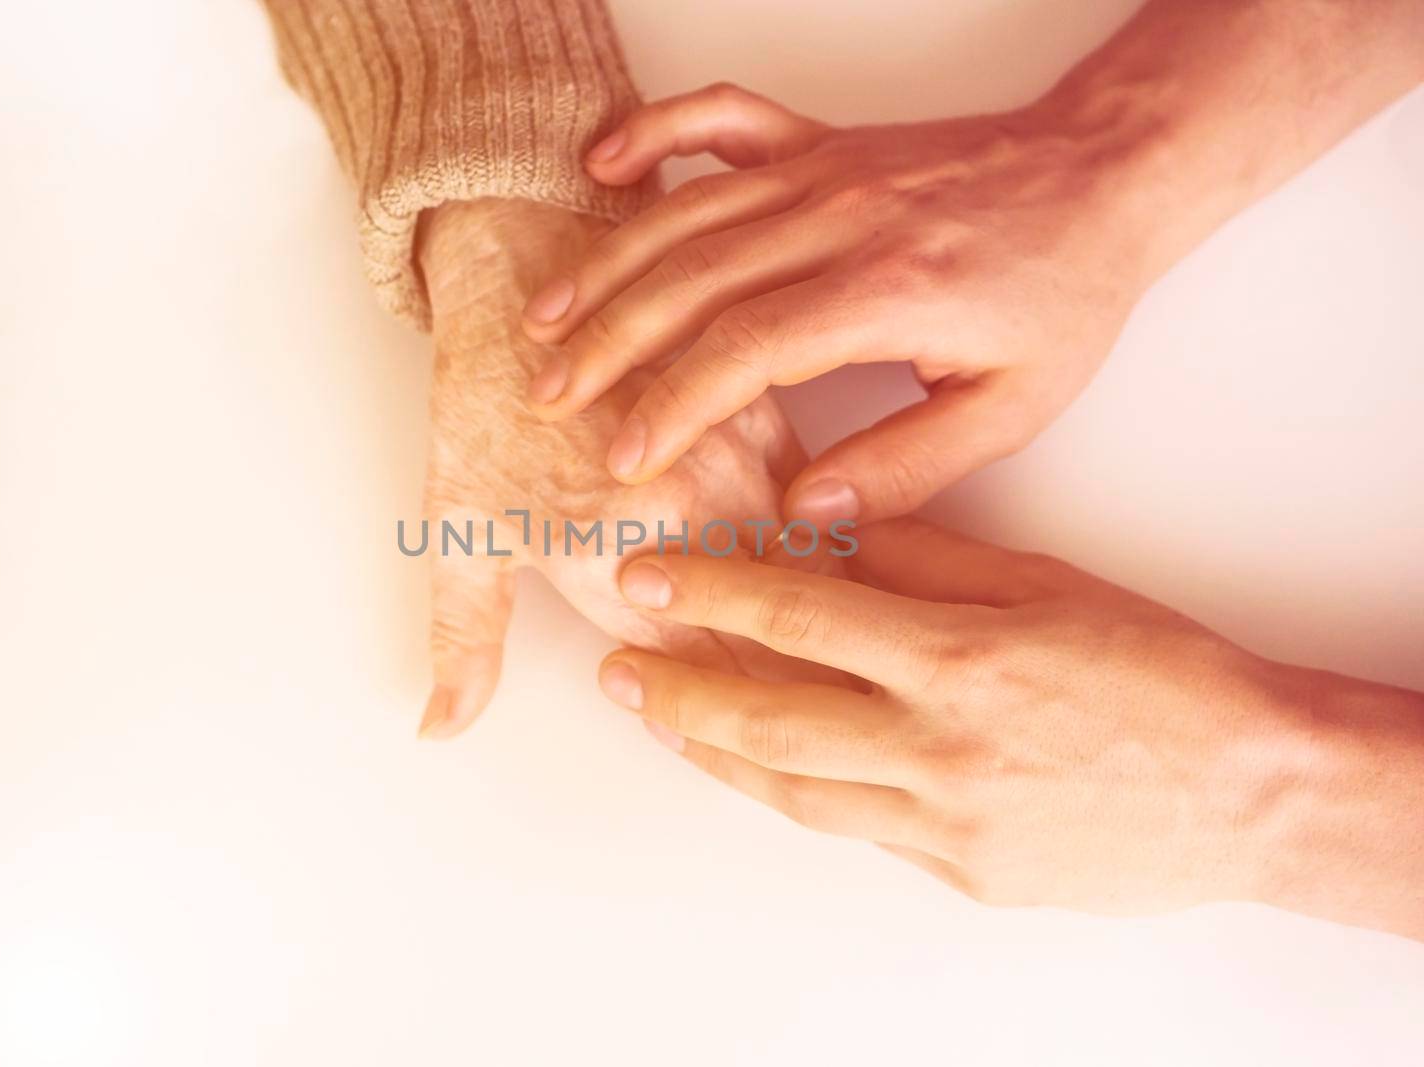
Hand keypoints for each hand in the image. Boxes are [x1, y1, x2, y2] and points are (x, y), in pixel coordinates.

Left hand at [414, 198, 825, 739]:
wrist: (525, 254)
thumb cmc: (487, 395)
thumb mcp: (455, 522)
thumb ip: (462, 640)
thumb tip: (442, 728)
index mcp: (625, 557)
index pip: (714, 677)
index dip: (750, 726)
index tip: (776, 757)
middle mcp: (700, 515)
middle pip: (782, 635)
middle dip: (812, 690)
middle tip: (847, 735)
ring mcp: (743, 462)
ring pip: (816, 573)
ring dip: (840, 629)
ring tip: (876, 684)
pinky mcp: (767, 415)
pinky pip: (823, 499)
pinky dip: (837, 549)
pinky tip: (864, 585)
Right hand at [519, 82, 1158, 525]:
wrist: (1104, 175)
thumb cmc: (1063, 293)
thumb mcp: (1012, 408)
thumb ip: (905, 467)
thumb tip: (803, 514)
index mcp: (887, 290)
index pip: (747, 350)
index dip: (674, 406)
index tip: (624, 456)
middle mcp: (842, 218)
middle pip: (691, 279)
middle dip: (608, 344)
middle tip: (549, 397)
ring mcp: (825, 169)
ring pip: (686, 212)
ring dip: (607, 266)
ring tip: (544, 319)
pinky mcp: (820, 141)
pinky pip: (721, 118)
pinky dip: (655, 131)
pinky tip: (602, 163)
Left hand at [595, 518, 1423, 938]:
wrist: (1247, 787)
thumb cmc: (1155, 669)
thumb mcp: (1040, 584)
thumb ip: (922, 560)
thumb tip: (819, 533)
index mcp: (961, 657)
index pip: (801, 616)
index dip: (711, 593)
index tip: (647, 574)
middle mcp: (940, 747)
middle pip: (770, 719)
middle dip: (679, 691)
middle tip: (617, 668)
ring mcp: (945, 823)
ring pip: (794, 788)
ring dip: (713, 753)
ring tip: (658, 719)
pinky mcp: (958, 872)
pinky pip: (852, 827)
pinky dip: (793, 790)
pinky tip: (753, 763)